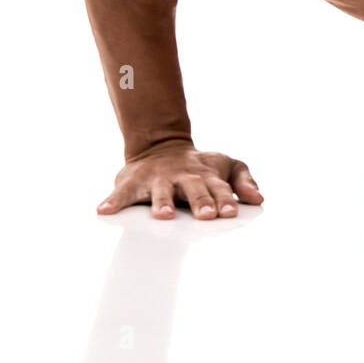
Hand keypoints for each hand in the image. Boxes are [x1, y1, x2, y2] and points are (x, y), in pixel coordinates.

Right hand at [96, 141, 263, 219]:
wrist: (161, 147)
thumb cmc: (199, 166)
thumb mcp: (228, 165)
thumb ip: (245, 181)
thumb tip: (259, 199)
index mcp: (208, 176)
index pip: (219, 188)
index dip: (225, 200)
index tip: (231, 212)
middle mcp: (184, 177)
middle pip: (194, 190)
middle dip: (200, 202)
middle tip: (206, 215)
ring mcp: (158, 179)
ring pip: (160, 192)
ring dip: (161, 203)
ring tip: (163, 216)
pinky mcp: (133, 182)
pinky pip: (121, 194)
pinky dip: (112, 201)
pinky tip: (104, 211)